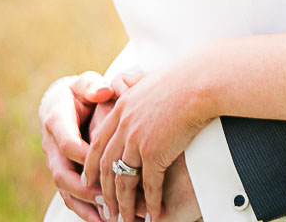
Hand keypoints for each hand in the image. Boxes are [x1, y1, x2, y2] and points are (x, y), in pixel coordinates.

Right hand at [39, 71, 114, 221]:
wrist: (63, 103)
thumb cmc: (80, 91)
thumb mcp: (85, 83)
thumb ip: (92, 86)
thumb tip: (104, 91)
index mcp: (56, 121)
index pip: (68, 144)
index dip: (85, 156)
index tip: (107, 164)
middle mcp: (52, 147)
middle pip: (63, 175)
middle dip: (86, 189)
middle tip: (110, 198)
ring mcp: (56, 164)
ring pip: (66, 192)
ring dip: (88, 206)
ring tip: (112, 218)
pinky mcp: (64, 175)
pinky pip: (72, 198)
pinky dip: (87, 211)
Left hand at [84, 63, 212, 221]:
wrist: (198, 82)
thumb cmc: (181, 79)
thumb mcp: (148, 80)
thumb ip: (134, 86)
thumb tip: (127, 82)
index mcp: (121, 108)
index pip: (98, 142)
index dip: (91, 164)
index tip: (88, 180)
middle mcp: (124, 125)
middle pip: (106, 166)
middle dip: (104, 192)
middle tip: (105, 209)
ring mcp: (136, 139)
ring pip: (123, 180)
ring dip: (123, 204)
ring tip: (124, 221)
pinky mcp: (153, 151)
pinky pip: (149, 185)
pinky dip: (150, 203)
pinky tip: (153, 215)